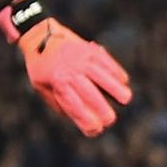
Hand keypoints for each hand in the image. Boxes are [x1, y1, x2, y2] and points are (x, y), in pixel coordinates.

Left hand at [17, 19, 132, 136]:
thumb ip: (58, 102)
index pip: (75, 107)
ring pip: (103, 76)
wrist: (40, 36)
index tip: (95, 130)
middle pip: (91, 94)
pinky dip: (116, 71)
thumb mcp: (41, 86)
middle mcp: (71, 71)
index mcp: (57, 83)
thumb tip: (78, 118)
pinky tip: (123, 81)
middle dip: (103, 110)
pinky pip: (107, 61)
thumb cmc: (40, 66)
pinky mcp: (90, 49)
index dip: (86, 121)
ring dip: (116, 89)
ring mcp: (82, 59)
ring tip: (126, 99)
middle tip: (111, 120)